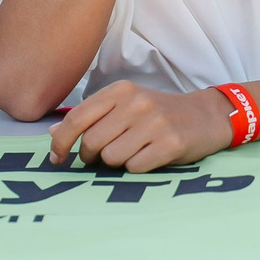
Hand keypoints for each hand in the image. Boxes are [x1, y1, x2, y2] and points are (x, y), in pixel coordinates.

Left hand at [50, 80, 232, 172]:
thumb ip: (91, 117)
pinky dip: (137, 168)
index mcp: (121, 90)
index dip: (61, 142)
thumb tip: (52, 132)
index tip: (58, 158)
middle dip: (91, 157)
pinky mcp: (170, 143)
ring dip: (116, 163)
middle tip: (102, 157)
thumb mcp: (125, 106)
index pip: (76, 118)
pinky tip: (149, 157)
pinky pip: (134, 168)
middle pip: (92, 143)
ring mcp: (155, 123)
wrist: (206, 116)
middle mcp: (136, 103)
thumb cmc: (159, 113)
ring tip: (132, 153)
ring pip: (111, 158)